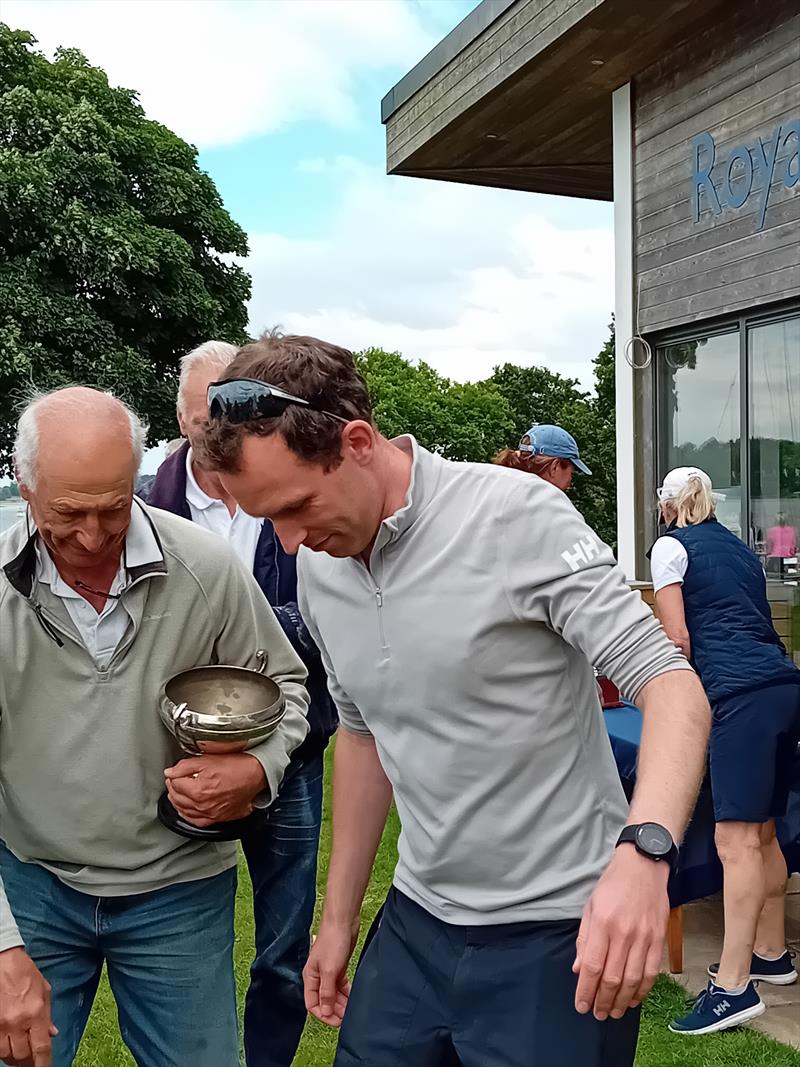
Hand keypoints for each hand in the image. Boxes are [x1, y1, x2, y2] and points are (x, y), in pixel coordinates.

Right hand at [0, 947, 56, 1066]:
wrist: (3, 962)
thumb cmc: (25, 973)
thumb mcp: (44, 991)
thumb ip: (47, 1015)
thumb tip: (51, 1034)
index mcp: (35, 1012)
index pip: (41, 1048)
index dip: (43, 1064)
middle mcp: (17, 1022)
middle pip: (22, 1056)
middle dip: (28, 1061)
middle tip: (32, 1059)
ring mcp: (1, 1024)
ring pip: (6, 1055)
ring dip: (14, 1056)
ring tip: (20, 1051)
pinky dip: (2, 1050)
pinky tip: (8, 1044)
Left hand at [164, 753, 266, 826]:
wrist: (257, 775)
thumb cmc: (237, 766)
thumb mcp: (208, 759)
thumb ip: (185, 766)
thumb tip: (170, 772)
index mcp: (198, 790)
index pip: (175, 784)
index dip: (173, 776)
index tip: (174, 772)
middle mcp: (203, 806)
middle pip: (177, 799)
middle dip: (173, 788)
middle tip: (174, 780)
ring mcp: (211, 814)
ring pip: (184, 812)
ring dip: (177, 802)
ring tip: (177, 793)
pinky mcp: (218, 818)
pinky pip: (196, 821)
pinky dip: (187, 816)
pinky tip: (186, 810)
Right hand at [303, 917, 359, 1027]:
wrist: (343, 921)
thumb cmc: (332, 940)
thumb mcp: (329, 970)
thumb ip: (326, 992)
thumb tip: (324, 1012)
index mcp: (310, 977)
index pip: (312, 1004)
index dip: (323, 1015)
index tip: (336, 1022)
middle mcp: (318, 976)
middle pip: (324, 1001)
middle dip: (334, 1011)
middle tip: (347, 1019)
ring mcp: (329, 972)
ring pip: (334, 995)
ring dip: (341, 1004)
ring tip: (352, 1011)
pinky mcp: (339, 967)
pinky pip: (341, 986)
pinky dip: (347, 994)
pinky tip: (354, 999)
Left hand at [573, 845, 668, 1020]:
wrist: (643, 866)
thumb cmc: (612, 885)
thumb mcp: (590, 907)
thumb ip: (585, 940)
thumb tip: (580, 970)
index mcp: (603, 923)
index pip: (593, 966)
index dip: (586, 990)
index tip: (581, 1005)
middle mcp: (624, 933)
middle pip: (613, 977)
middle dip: (603, 1001)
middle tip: (597, 1014)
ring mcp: (644, 937)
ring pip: (633, 979)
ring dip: (622, 1001)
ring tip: (614, 1012)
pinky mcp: (659, 939)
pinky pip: (651, 972)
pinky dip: (642, 990)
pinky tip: (634, 999)